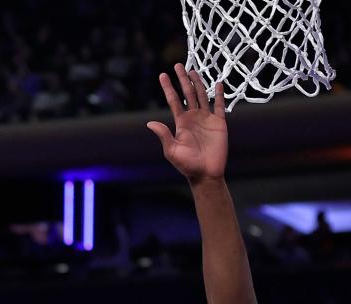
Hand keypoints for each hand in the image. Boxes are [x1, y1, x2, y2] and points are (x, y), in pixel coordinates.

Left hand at [148, 64, 227, 183]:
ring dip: (198, 83)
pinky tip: (218, 83)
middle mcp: (193, 118)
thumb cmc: (186, 165)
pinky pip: (220, 105)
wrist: (205, 173)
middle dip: (182, 79)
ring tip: (193, 70)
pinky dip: (220, 94)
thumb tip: (149, 123)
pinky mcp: (219, 123)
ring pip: (202, 96)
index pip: (173, 101)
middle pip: (187, 94)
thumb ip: (163, 135)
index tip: (162, 75)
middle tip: (177, 65)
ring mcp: (206, 119)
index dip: (168, 88)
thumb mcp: (172, 150)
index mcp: (180, 123)